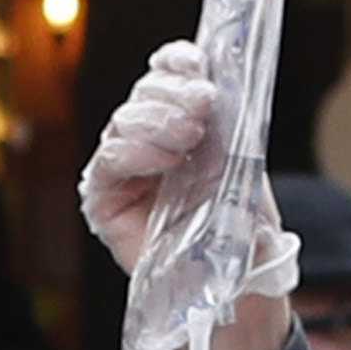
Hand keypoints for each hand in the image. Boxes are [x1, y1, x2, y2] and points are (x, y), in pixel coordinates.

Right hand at [76, 43, 300, 349]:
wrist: (242, 286)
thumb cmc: (244, 227)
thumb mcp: (244, 163)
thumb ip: (225, 120)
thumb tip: (215, 76)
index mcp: (184, 122)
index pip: (168, 73)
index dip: (179, 62)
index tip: (200, 66)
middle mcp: (150, 141)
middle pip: (145, 93)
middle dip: (173, 92)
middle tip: (203, 105)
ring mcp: (125, 171)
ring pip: (124, 121)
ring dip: (157, 120)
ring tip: (189, 138)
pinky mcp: (107, 202)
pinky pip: (107, 163)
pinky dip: (133, 151)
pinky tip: (163, 159)